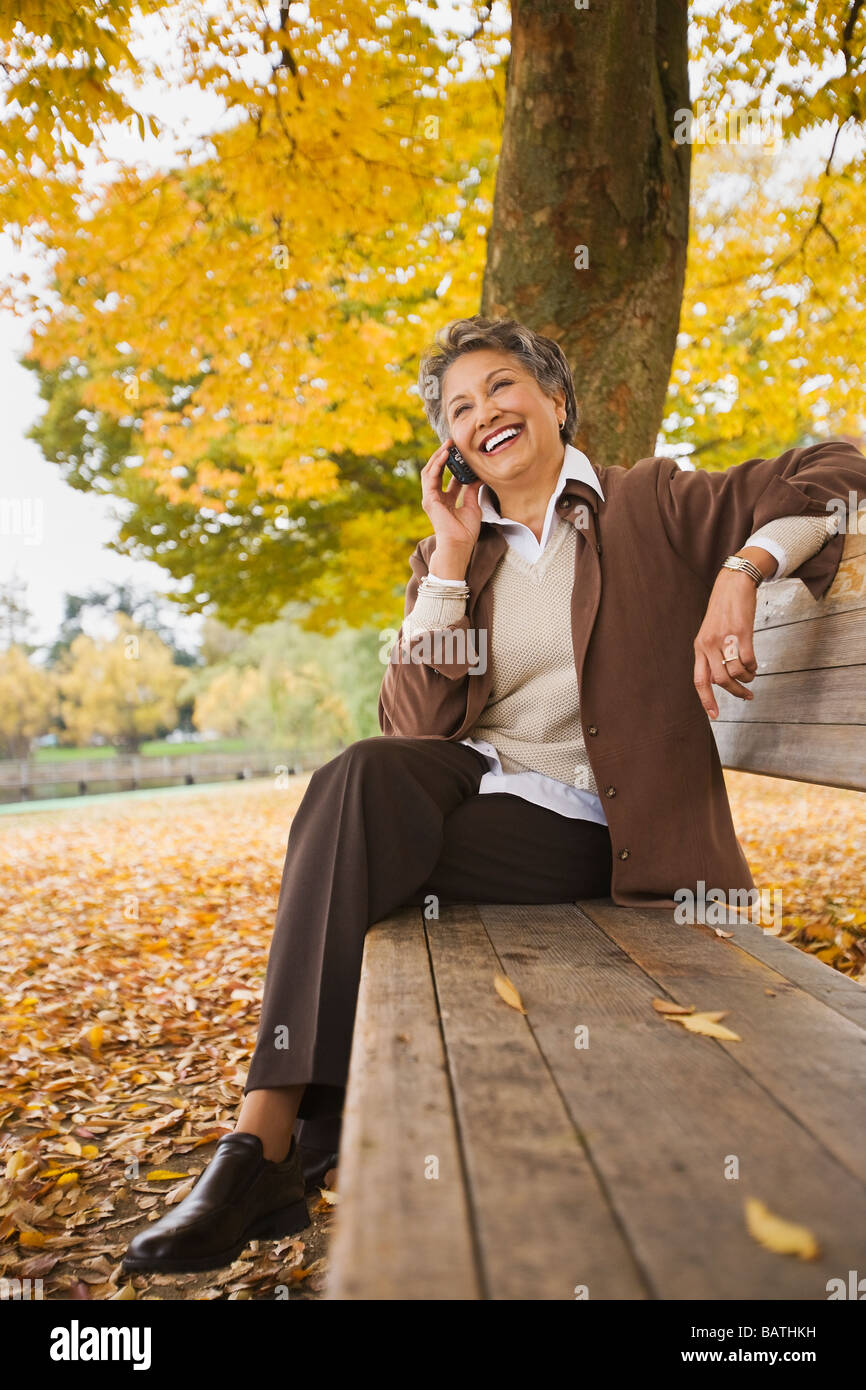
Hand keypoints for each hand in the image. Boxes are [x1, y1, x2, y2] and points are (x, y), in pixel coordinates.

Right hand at [420, 438, 481, 559]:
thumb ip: (472, 490)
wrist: (459, 545)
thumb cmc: (466, 531)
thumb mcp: (472, 505)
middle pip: (437, 471)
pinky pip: (430, 477)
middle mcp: (436, 497)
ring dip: (438, 456)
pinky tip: (445, 455)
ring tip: (448, 444)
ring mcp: (430, 498)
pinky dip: (437, 464)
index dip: (455, 465)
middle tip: (453, 442)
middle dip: (444, 456)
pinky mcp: (429, 499)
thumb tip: (479, 475)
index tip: (463, 453)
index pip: (448, 477)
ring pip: (430, 471)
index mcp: (446, 500)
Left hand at [693, 571, 759, 719]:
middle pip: (720, 681)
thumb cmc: (722, 610)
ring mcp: (725, 639)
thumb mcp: (709, 633)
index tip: (715, 715)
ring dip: (747, 678)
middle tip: (746, 696)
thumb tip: (715, 680)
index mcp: (699, 647)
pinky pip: (749, 660)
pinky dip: (754, 667)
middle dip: (734, 693)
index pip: (699, 680)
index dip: (706, 700)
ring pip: (737, 672)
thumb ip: (710, 655)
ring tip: (751, 675)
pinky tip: (755, 664)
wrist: (733, 584)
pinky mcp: (742, 633)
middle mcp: (709, 645)